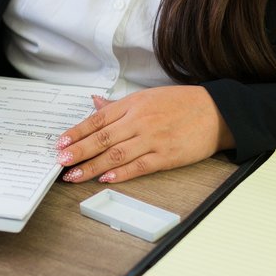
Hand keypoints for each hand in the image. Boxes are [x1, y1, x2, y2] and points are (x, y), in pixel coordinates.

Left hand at [55, 87, 234, 183]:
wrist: (215, 111)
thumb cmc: (182, 103)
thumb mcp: (147, 97)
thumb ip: (119, 105)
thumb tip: (94, 103)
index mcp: (133, 105)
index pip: (97, 120)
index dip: (76, 133)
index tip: (60, 143)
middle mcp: (139, 121)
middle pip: (102, 138)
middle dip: (79, 152)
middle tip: (61, 162)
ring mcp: (153, 139)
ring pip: (116, 154)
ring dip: (93, 166)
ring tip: (75, 175)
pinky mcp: (166, 156)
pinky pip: (139, 166)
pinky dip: (121, 173)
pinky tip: (106, 179)